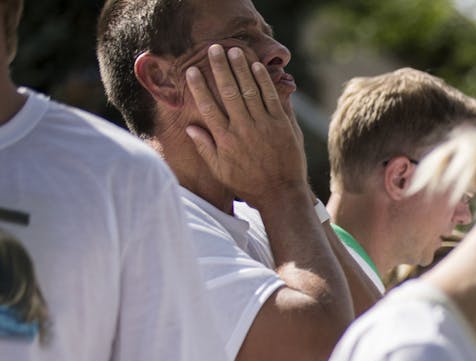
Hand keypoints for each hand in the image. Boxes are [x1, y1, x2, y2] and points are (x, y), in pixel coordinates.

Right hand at [183, 44, 307, 206]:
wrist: (281, 194)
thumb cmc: (248, 184)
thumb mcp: (220, 170)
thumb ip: (205, 147)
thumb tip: (189, 126)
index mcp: (224, 139)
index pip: (208, 107)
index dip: (199, 87)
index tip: (191, 71)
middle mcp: (243, 129)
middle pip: (228, 92)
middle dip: (220, 68)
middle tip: (213, 49)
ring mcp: (264, 126)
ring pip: (249, 91)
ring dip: (241, 68)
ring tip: (233, 50)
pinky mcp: (282, 125)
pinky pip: (272, 98)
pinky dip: (264, 81)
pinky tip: (257, 66)